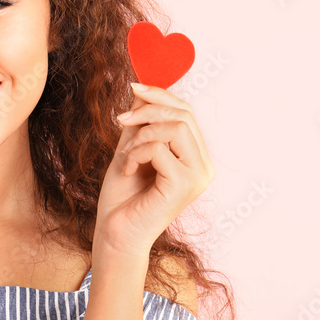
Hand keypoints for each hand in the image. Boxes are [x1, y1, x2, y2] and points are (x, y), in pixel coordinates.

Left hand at [93, 83, 213, 258]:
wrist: (115, 231)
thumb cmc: (123, 195)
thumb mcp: (131, 148)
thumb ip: (141, 123)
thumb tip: (141, 89)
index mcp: (195, 157)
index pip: (187, 112)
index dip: (161, 94)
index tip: (133, 87)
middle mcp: (203, 166)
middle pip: (184, 114)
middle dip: (147, 110)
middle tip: (120, 122)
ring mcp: (198, 176)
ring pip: (175, 128)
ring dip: (140, 136)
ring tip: (125, 156)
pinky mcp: (185, 185)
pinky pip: (159, 148)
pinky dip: (135, 153)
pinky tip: (127, 170)